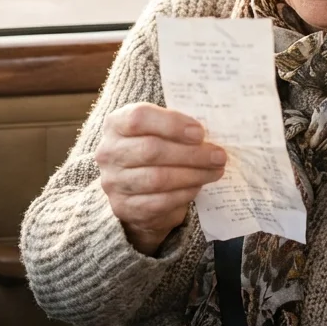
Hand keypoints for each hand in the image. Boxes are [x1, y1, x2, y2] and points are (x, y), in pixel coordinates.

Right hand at [96, 103, 225, 254]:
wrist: (136, 189)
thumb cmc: (154, 149)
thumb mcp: (160, 130)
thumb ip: (177, 126)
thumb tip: (209, 134)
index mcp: (115, 124)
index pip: (139, 118)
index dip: (172, 124)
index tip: (200, 133)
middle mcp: (108, 152)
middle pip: (151, 150)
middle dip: (191, 154)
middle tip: (218, 156)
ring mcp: (113, 182)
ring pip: (158, 178)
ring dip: (193, 175)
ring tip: (215, 171)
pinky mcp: (124, 207)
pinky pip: (159, 201)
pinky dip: (184, 194)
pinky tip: (198, 186)